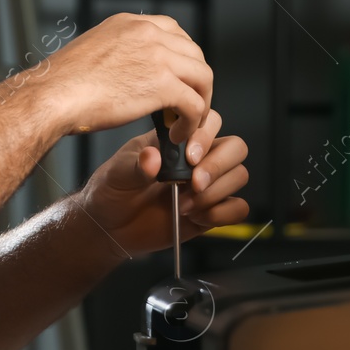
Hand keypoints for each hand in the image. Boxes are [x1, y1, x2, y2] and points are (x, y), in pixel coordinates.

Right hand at [38, 13, 212, 142]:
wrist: (51, 96)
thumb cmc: (60, 84)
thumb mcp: (91, 54)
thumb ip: (115, 56)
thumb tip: (123, 72)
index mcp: (128, 23)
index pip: (174, 31)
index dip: (182, 58)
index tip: (177, 78)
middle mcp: (147, 33)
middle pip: (194, 53)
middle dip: (195, 81)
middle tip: (185, 105)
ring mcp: (157, 56)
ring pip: (202, 77)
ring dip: (199, 102)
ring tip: (185, 123)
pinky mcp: (162, 84)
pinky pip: (194, 103)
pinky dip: (191, 122)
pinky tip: (176, 134)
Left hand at [75, 109, 249, 256]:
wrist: (110, 227)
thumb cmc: (112, 191)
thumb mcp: (116, 174)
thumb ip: (136, 165)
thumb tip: (153, 157)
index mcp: (176, 140)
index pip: (209, 122)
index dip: (205, 137)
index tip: (188, 157)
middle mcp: (197, 159)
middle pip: (235, 147)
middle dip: (217, 166)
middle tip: (193, 183)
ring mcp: (207, 184)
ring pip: (239, 175)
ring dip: (215, 192)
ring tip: (185, 205)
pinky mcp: (212, 211)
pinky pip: (239, 207)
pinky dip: (223, 213)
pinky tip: (197, 217)